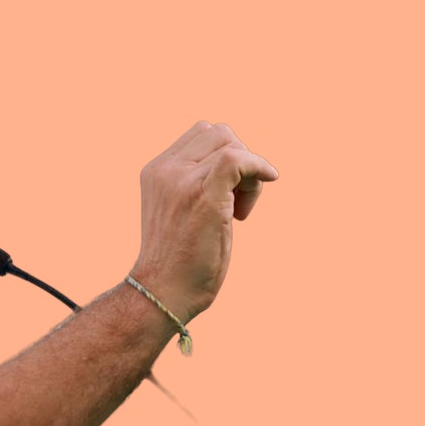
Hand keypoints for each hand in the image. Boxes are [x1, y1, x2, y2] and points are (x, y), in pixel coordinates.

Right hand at [131, 121, 277, 321]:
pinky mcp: (203, 195)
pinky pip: (238, 159)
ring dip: (249, 174)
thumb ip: (194, 182)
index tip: (227, 192)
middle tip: (238, 202)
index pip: (201, 134)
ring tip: (240, 211)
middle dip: (240, 161)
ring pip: (232, 146)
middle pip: (219, 134)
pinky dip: (259, 167)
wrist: (163, 291)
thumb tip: (237, 164)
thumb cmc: (177, 260)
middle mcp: (164, 170)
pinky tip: (269, 180)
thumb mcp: (178, 209)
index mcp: (155, 171)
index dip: (225, 155)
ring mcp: (181, 181)